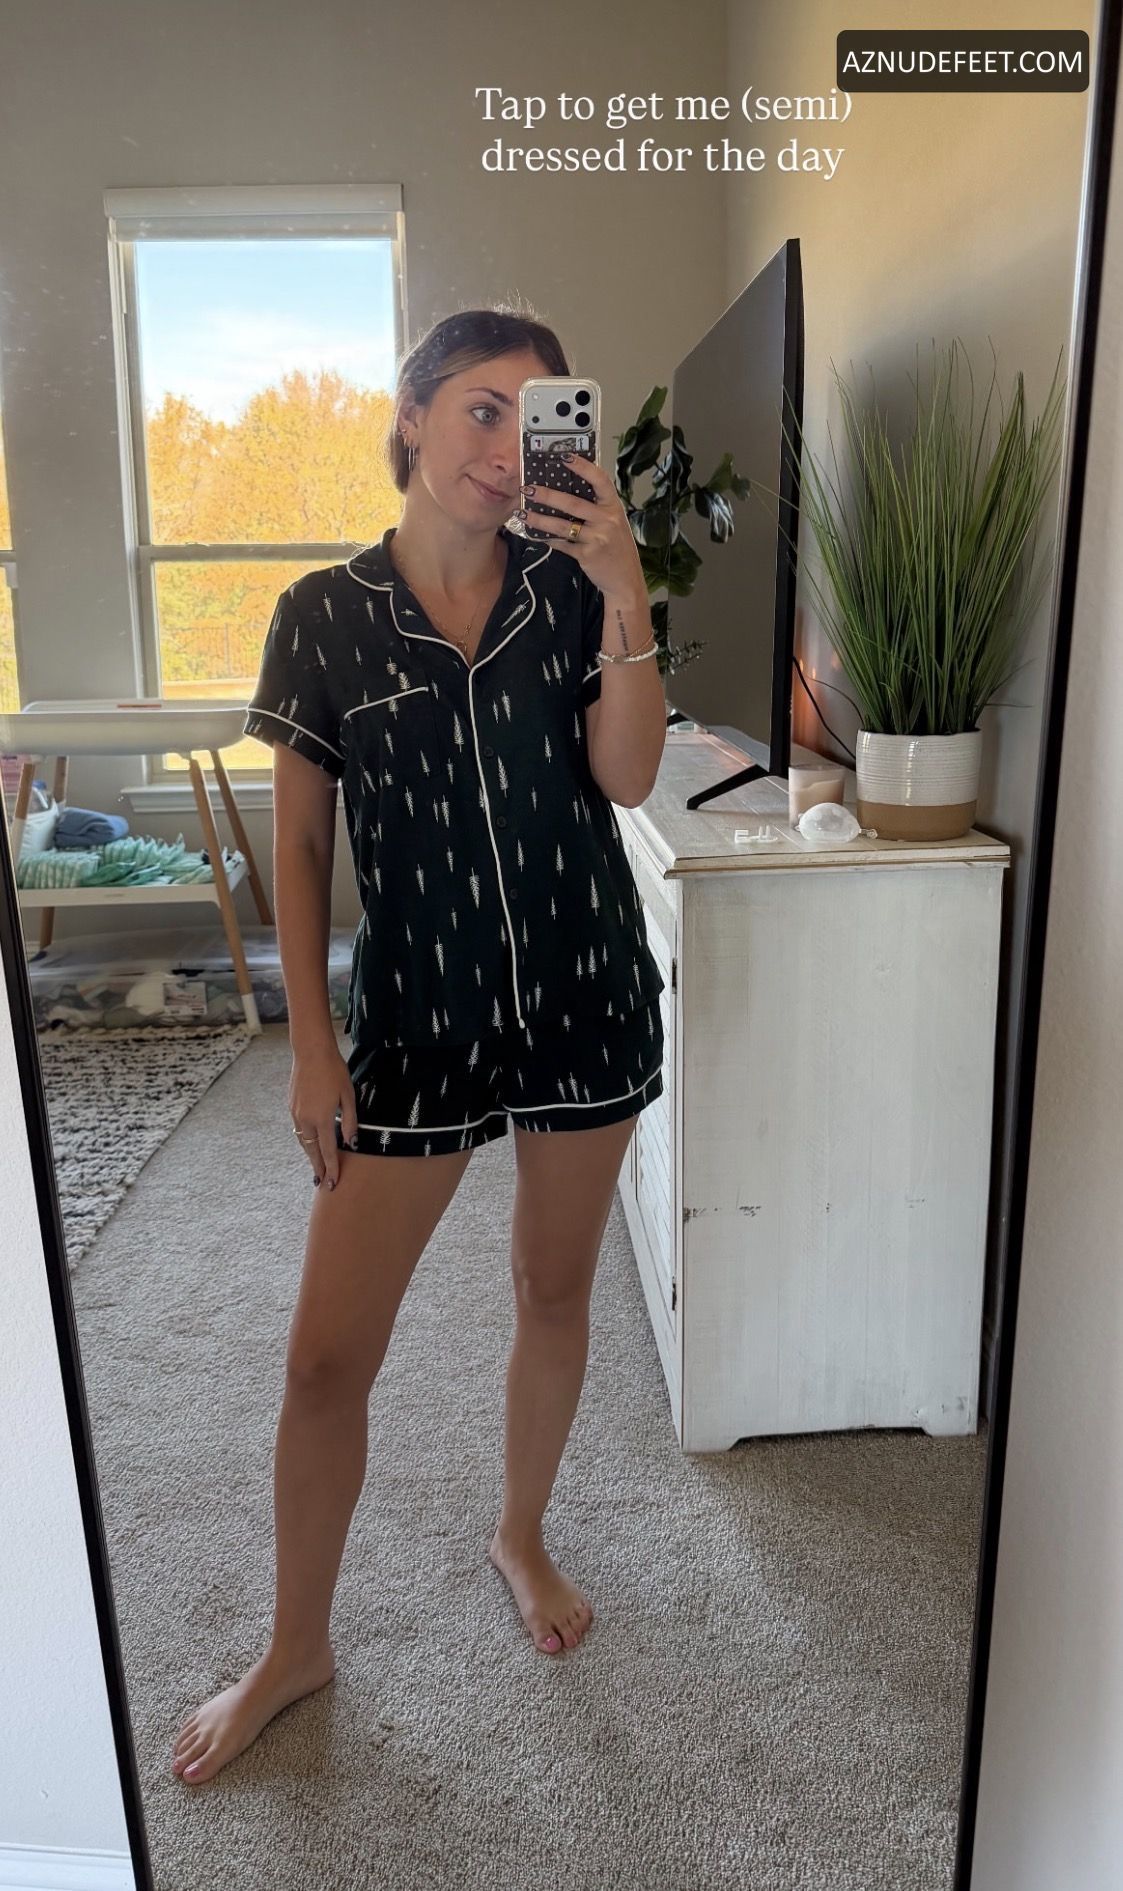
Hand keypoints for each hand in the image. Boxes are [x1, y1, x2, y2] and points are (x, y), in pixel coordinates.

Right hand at [289, 1042, 357, 1189]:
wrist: (311, 1052)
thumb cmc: (334, 1071)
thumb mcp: (349, 1096)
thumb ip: (350, 1121)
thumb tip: (351, 1142)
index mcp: (322, 1119)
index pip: (328, 1151)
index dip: (332, 1168)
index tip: (333, 1183)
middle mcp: (306, 1120)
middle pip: (312, 1151)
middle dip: (318, 1168)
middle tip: (322, 1183)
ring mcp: (296, 1113)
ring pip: (303, 1142)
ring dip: (310, 1155)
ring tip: (316, 1167)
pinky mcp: (291, 1106)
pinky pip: (298, 1130)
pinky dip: (305, 1141)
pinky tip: (310, 1143)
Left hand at [519, 453, 645, 602]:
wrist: (625, 578)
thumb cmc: (616, 546)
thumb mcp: (613, 521)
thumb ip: (597, 507)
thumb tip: (567, 488)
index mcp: (614, 506)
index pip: (600, 480)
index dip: (583, 467)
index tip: (564, 456)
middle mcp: (607, 520)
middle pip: (572, 503)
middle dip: (547, 495)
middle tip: (527, 489)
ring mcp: (597, 538)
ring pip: (562, 526)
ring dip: (539, 519)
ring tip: (522, 513)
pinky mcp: (587, 555)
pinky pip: (562, 544)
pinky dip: (547, 539)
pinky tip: (535, 534)